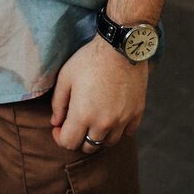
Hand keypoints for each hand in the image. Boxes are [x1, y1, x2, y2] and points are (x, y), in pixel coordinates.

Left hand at [50, 37, 147, 151]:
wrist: (120, 47)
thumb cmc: (90, 59)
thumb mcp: (66, 76)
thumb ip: (58, 103)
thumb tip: (56, 122)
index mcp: (83, 115)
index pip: (68, 143)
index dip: (59, 137)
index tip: (59, 126)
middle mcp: (103, 123)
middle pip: (88, 147)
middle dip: (78, 138)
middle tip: (76, 122)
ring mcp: (122, 120)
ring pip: (108, 143)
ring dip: (98, 135)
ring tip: (94, 119)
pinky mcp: (137, 113)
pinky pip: (127, 133)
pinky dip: (119, 129)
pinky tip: (113, 116)